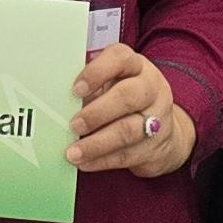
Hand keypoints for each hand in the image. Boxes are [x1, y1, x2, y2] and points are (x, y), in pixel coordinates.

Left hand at [68, 45, 185, 177]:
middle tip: (73, 125)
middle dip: (97, 113)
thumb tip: (57, 103)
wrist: (165, 131)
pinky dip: (102, 161)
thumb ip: (91, 88)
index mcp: (136, 66)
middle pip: (128, 96)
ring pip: (128, 130)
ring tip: (73, 152)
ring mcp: (158, 118)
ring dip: (97, 144)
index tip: (75, 90)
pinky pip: (128, 155)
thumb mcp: (111, 84)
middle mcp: (151, 88)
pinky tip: (85, 163)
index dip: (97, 72)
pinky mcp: (156, 146)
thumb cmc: (124, 100)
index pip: (120, 59)